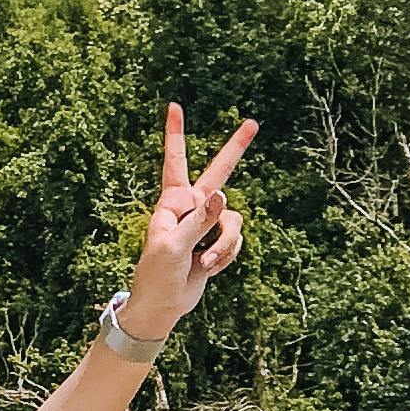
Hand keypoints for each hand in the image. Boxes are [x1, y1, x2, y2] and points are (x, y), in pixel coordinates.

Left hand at [122, 103, 255, 339]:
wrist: (164, 304)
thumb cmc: (157, 273)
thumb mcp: (173, 246)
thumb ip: (199, 220)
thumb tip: (222, 195)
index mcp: (172, 201)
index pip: (175, 162)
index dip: (175, 134)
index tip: (174, 106)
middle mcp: (192, 206)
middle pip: (219, 173)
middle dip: (236, 149)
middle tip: (253, 123)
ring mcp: (207, 223)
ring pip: (233, 219)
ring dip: (224, 244)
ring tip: (204, 262)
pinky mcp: (219, 241)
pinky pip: (235, 240)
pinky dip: (226, 256)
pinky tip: (207, 268)